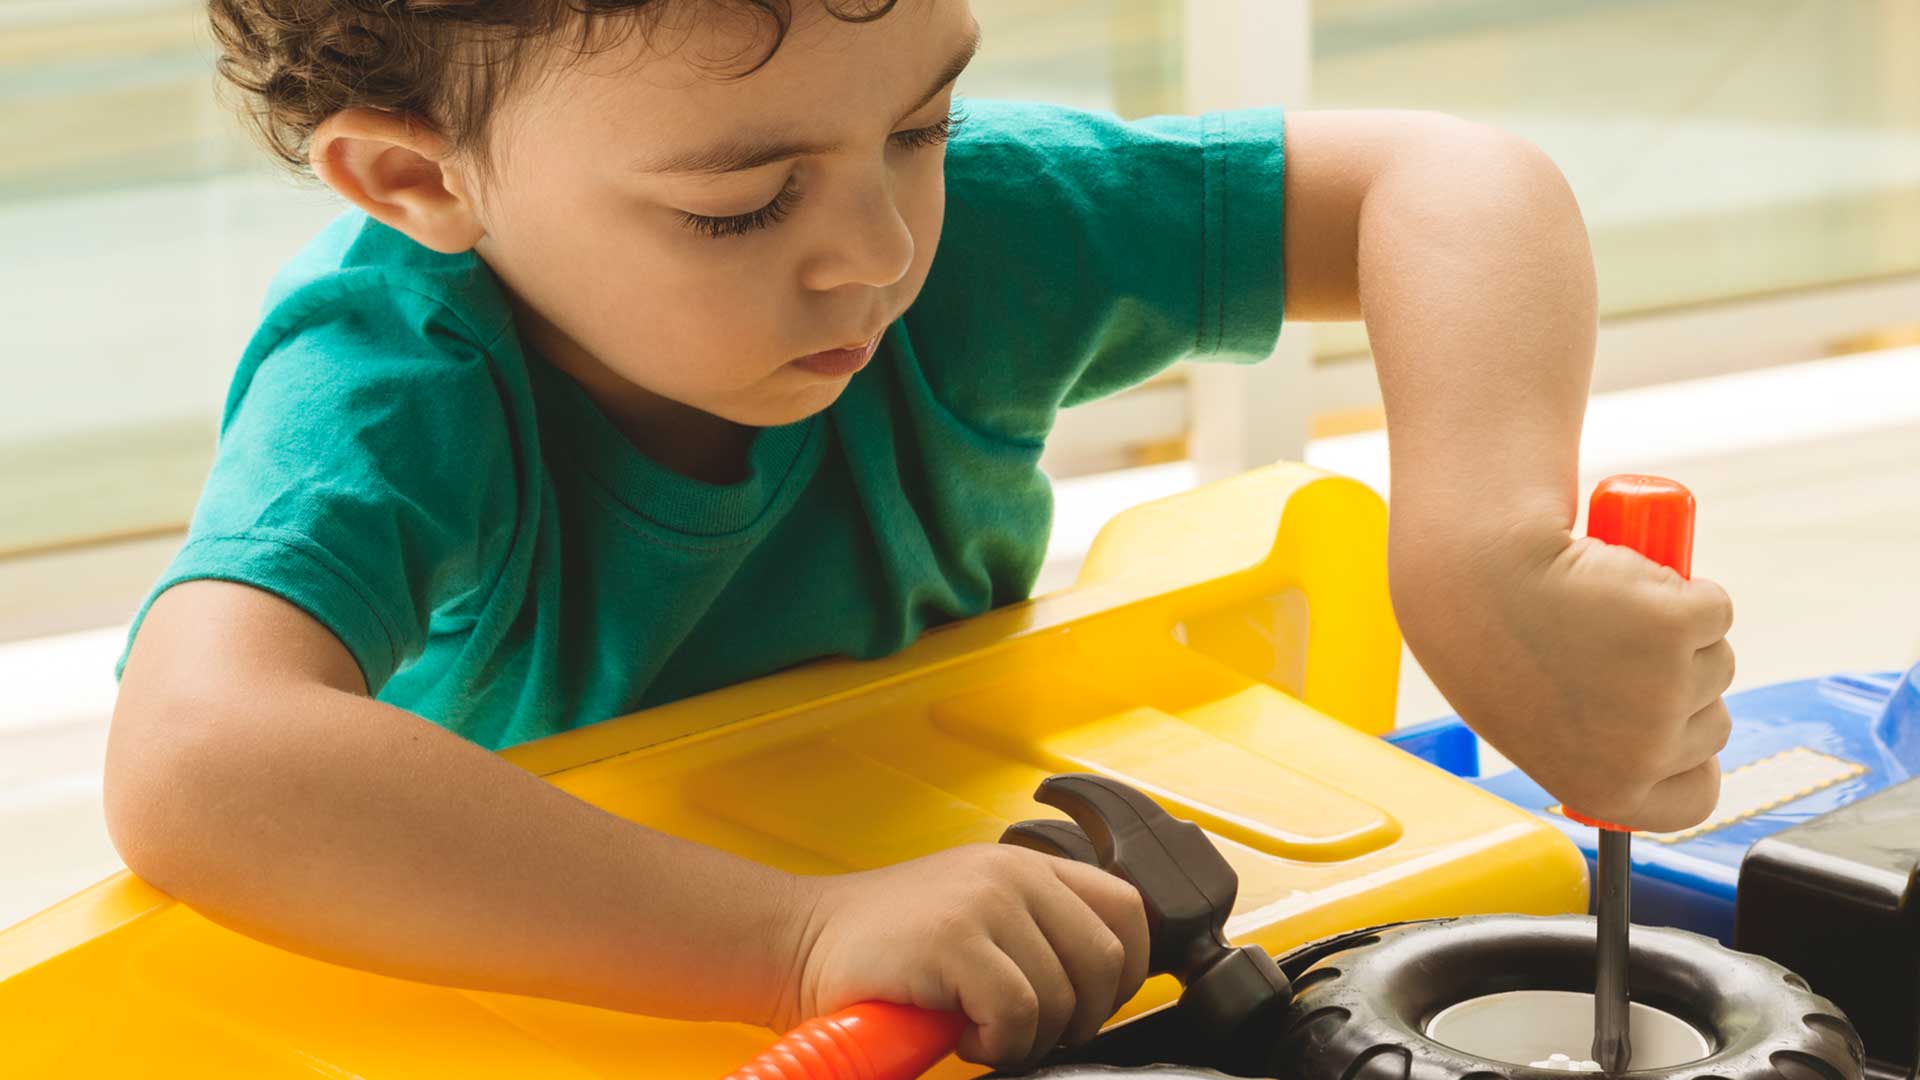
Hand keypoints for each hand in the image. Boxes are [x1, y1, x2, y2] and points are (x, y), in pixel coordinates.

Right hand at [775, 844, 1148, 1068]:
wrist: (801, 944)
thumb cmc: (887, 947)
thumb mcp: (977, 916)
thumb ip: (1036, 930)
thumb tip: (1103, 987)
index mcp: (1028, 865)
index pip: (1127, 911)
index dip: (1125, 973)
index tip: (1088, 1005)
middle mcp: (1015, 874)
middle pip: (1106, 962)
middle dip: (1078, 1018)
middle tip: (1027, 1032)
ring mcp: (985, 903)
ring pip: (1063, 998)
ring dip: (1027, 1039)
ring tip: (979, 1028)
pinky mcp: (955, 940)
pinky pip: (1018, 1016)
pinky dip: (997, 1045)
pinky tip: (961, 1034)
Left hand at [1394, 515, 1734, 832]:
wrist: (1466, 572)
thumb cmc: (1487, 640)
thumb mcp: (1537, 721)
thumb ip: (1600, 742)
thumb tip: (1663, 735)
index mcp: (1602, 789)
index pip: (1692, 800)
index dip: (1693, 760)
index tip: (1674, 723)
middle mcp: (1641, 756)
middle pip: (1714, 726)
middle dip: (1678, 681)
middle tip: (1605, 648)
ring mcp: (1664, 692)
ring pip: (1717, 662)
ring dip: (1674, 632)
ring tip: (1597, 613)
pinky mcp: (1677, 627)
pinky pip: (1714, 608)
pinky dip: (1681, 588)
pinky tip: (1618, 581)